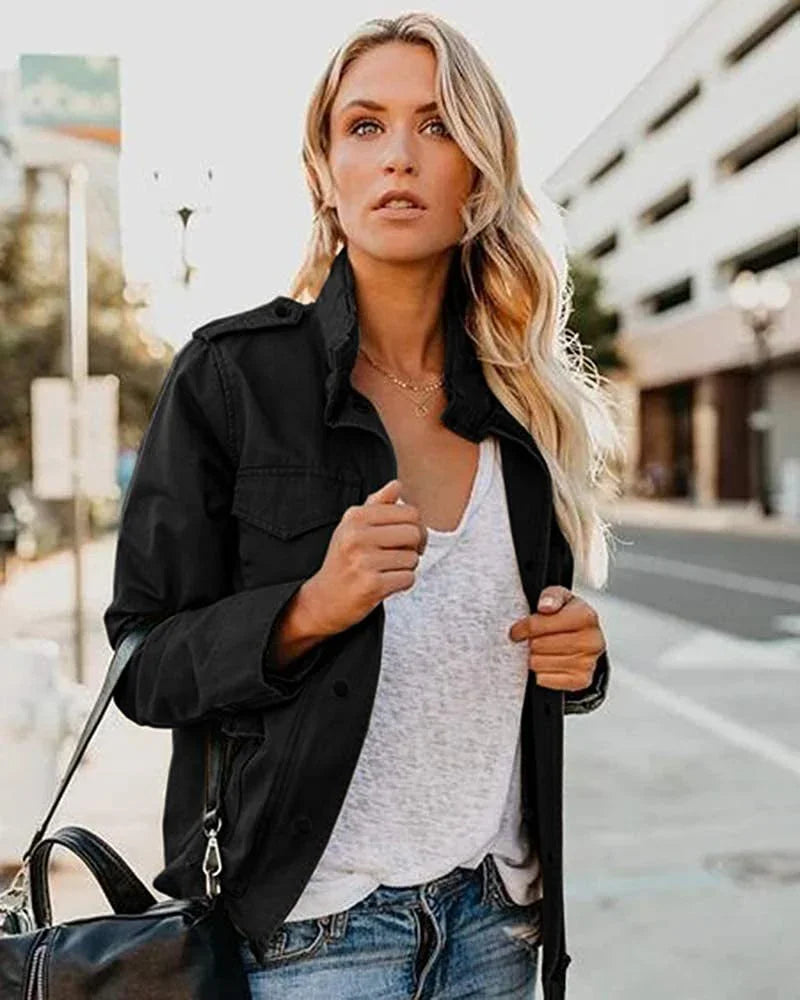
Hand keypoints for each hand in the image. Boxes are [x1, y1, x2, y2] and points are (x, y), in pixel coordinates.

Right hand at [301, 479, 427, 636]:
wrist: (324, 599)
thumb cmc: (344, 559)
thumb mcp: (352, 527)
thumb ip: (376, 504)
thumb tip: (397, 485)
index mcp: (355, 517)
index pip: (410, 512)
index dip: (416, 526)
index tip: (406, 539)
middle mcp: (357, 535)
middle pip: (415, 533)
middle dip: (415, 547)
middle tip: (402, 555)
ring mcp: (363, 561)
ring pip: (412, 558)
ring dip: (406, 567)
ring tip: (386, 570)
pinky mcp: (371, 585)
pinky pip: (408, 578)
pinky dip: (402, 583)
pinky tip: (385, 584)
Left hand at [508, 586, 605, 690]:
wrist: (587, 640)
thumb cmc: (570, 617)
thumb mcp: (561, 598)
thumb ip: (551, 596)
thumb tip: (545, 606)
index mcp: (586, 616)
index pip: (539, 624)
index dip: (523, 627)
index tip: (517, 630)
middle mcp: (591, 640)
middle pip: (538, 645)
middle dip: (529, 642)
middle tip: (532, 640)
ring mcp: (587, 662)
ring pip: (539, 664)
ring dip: (534, 658)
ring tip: (539, 651)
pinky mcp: (581, 680)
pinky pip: (544, 680)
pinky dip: (540, 672)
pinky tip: (546, 662)